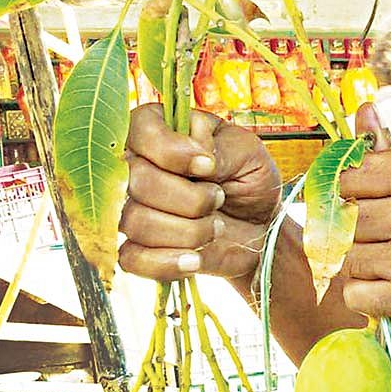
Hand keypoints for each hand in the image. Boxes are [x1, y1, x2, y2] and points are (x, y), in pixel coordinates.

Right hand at [119, 104, 282, 281]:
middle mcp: (137, 167)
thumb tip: (196, 156)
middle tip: (220, 199)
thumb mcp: (247, 153)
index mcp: (158, 131)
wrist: (259, 227)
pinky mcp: (140, 247)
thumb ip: (219, 147)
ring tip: (216, 227)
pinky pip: (131, 259)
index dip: (171, 151)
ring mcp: (134, 208)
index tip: (208, 166)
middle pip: (136, 181)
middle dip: (189, 198)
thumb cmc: (249, 180)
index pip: (139, 129)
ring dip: (187, 231)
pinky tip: (196, 260)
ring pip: (136, 221)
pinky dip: (167, 262)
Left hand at [339, 149, 390, 318]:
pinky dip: (362, 289)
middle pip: (345, 214)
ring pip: (346, 254)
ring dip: (358, 253)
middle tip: (376, 223)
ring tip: (381, 250)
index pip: (352, 173)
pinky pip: (356, 294)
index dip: (352, 181)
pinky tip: (381, 279)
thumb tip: (363, 112)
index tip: (363, 190)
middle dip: (354, 218)